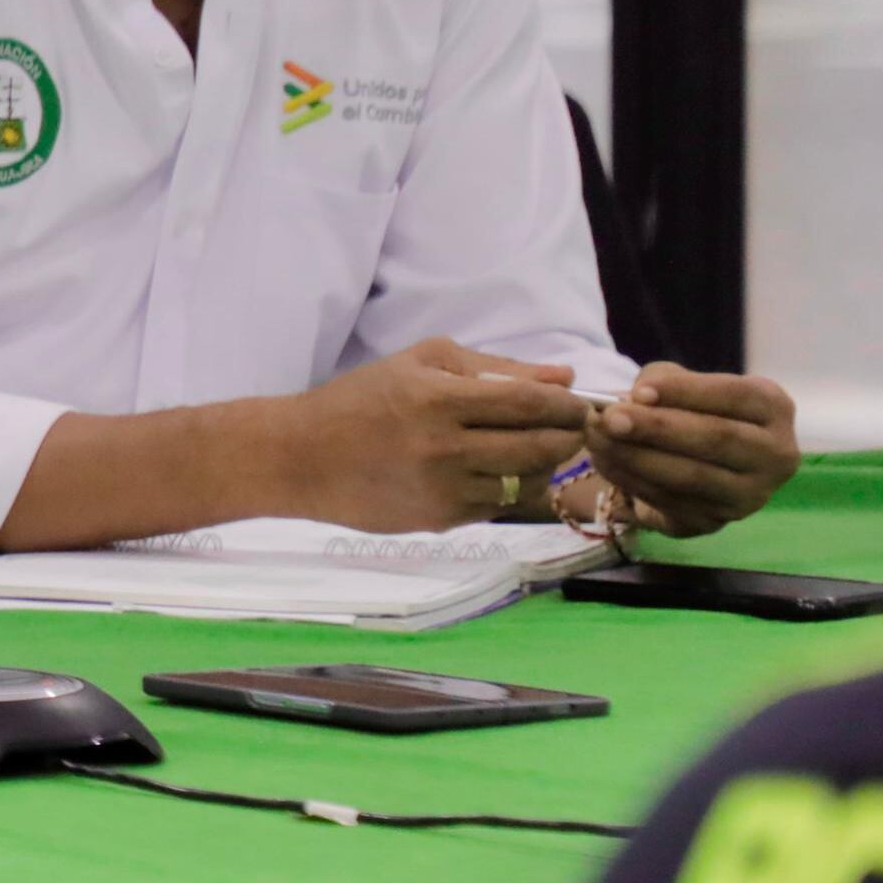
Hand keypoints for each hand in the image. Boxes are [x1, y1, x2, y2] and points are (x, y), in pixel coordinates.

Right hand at [285, 338, 596, 532]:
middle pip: (538, 448)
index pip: (529, 404)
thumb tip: (563, 377)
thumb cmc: (359, 399)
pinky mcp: (439, 520)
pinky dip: (507, 488)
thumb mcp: (420, 362)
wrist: (300, 457)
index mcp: (437, 399)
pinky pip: (497, 505)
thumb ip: (494, 367)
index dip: (567, 406)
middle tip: (573, 429)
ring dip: (541, 466)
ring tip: (530, 450)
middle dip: (568, 437)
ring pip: (524, 482)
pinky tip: (491, 471)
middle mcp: (443, 448)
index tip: (581, 405)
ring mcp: (442, 489)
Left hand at [583, 365, 801, 538]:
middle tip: (610, 418)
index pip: (735, 396)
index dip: (686, 392)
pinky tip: (605, 462)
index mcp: (774, 408)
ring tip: (597, 438)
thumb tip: (633, 399)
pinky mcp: (718, 522)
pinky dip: (632, 481)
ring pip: (692, 476)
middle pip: (717, 438)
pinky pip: (672, 502)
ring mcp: (751, 495)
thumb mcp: (683, 384)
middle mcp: (775, 455)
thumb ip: (663, 382)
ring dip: (637, 457)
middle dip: (657, 428)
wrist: (696, 461)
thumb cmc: (691, 409)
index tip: (637, 391)